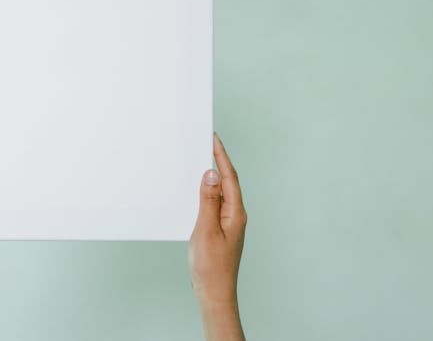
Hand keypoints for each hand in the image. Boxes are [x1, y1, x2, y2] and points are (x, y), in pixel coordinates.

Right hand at [188, 132, 246, 340]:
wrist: (215, 294)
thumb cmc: (211, 267)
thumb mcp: (206, 230)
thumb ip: (208, 201)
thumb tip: (210, 174)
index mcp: (235, 213)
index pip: (229, 177)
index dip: (221, 156)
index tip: (214, 138)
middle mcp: (235, 216)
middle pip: (227, 181)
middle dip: (218, 161)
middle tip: (207, 142)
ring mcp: (228, 223)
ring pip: (221, 192)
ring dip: (212, 176)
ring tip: (202, 159)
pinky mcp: (220, 230)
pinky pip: (215, 204)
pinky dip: (207, 192)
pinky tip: (198, 191)